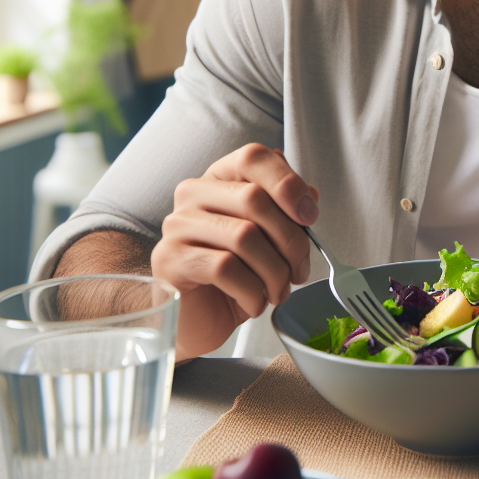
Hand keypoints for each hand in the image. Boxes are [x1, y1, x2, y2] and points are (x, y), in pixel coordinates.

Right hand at [151, 143, 318, 360]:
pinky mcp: (169, 260)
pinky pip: (225, 268)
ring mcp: (178, 225)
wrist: (193, 321)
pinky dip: (252, 290)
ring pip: (244, 236)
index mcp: (220, 178)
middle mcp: (193, 194)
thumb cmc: (233, 278)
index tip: (309, 215)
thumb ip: (287, 212)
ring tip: (279, 291)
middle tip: (299, 269)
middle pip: (254, 198)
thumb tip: (310, 195)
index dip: (287, 182)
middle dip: (290, 239)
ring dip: (274, 271)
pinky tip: (255, 303)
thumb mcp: (268, 242)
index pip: (253, 158)